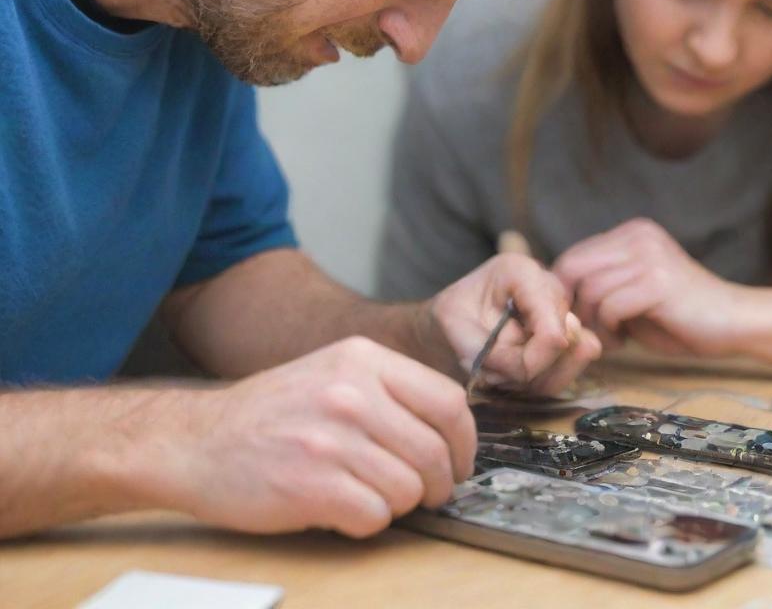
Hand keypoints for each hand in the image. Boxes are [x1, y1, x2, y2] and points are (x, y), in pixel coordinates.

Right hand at [161, 336, 475, 536]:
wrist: (196, 440)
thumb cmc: (270, 413)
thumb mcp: (332, 372)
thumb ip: (388, 390)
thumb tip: (448, 430)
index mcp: (363, 359)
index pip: (448, 401)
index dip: (464, 441)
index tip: (460, 461)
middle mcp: (351, 392)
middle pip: (434, 450)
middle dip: (440, 483)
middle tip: (427, 493)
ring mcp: (331, 438)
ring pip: (409, 488)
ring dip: (399, 504)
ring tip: (369, 495)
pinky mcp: (311, 485)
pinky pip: (375, 517)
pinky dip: (367, 523)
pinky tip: (343, 509)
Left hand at [426, 253, 601, 395]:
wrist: (446, 330)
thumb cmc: (448, 322)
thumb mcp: (456, 331)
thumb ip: (495, 351)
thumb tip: (536, 364)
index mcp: (521, 272)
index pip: (552, 329)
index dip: (530, 361)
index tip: (492, 366)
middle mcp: (549, 286)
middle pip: (565, 345)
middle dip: (525, 368)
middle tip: (487, 365)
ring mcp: (562, 310)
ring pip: (570, 361)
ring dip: (529, 377)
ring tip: (496, 366)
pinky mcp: (567, 335)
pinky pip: (568, 371)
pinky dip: (536, 381)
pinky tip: (510, 372)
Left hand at [552, 218, 740, 357]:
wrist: (736, 323)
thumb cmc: (682, 316)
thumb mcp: (635, 292)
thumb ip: (602, 286)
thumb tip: (556, 297)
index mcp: (632, 233)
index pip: (574, 255)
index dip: (564, 291)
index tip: (573, 319)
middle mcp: (639, 236)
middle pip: (573, 266)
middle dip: (570, 304)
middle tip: (583, 330)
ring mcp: (649, 256)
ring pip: (590, 288)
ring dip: (593, 322)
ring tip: (611, 338)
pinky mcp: (658, 282)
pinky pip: (610, 305)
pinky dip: (609, 329)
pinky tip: (623, 341)